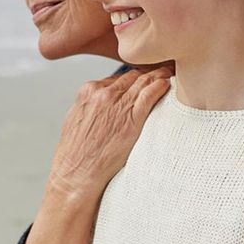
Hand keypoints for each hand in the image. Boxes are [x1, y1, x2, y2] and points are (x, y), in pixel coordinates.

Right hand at [47, 65, 172, 198]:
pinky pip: (149, 95)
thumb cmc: (76, 152)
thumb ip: (90, 105)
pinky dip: (160, 86)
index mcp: (88, 92)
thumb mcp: (76, 119)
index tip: (141, 78)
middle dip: (145, 73)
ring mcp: (118, 105)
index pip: (116, 78)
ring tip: (167, 73)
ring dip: (157, 75)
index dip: (131, 78)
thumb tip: (101, 101)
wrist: (77, 172)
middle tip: (160, 70)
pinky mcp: (131, 119)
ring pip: (142, 81)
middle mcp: (103, 94)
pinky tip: (167, 83)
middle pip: (131, 76)